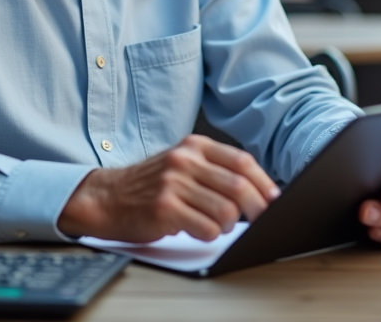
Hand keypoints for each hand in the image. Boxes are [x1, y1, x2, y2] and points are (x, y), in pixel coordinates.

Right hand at [57, 134, 279, 242]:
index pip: (242, 162)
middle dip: (256, 207)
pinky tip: (198, 229)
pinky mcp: (164, 208)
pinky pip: (206, 227)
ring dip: (228, 225)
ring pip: (225, 210)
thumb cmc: (150, 185)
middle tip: (260, 219)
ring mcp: (173, 183)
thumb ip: (214, 170)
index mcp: (194, 146)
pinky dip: (210, 234)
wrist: (106, 197)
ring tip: (216, 225)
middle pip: (238, 186)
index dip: (263, 182)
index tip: (274, 199)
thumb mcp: (181, 164)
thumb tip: (258, 191)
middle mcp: (184, 160)